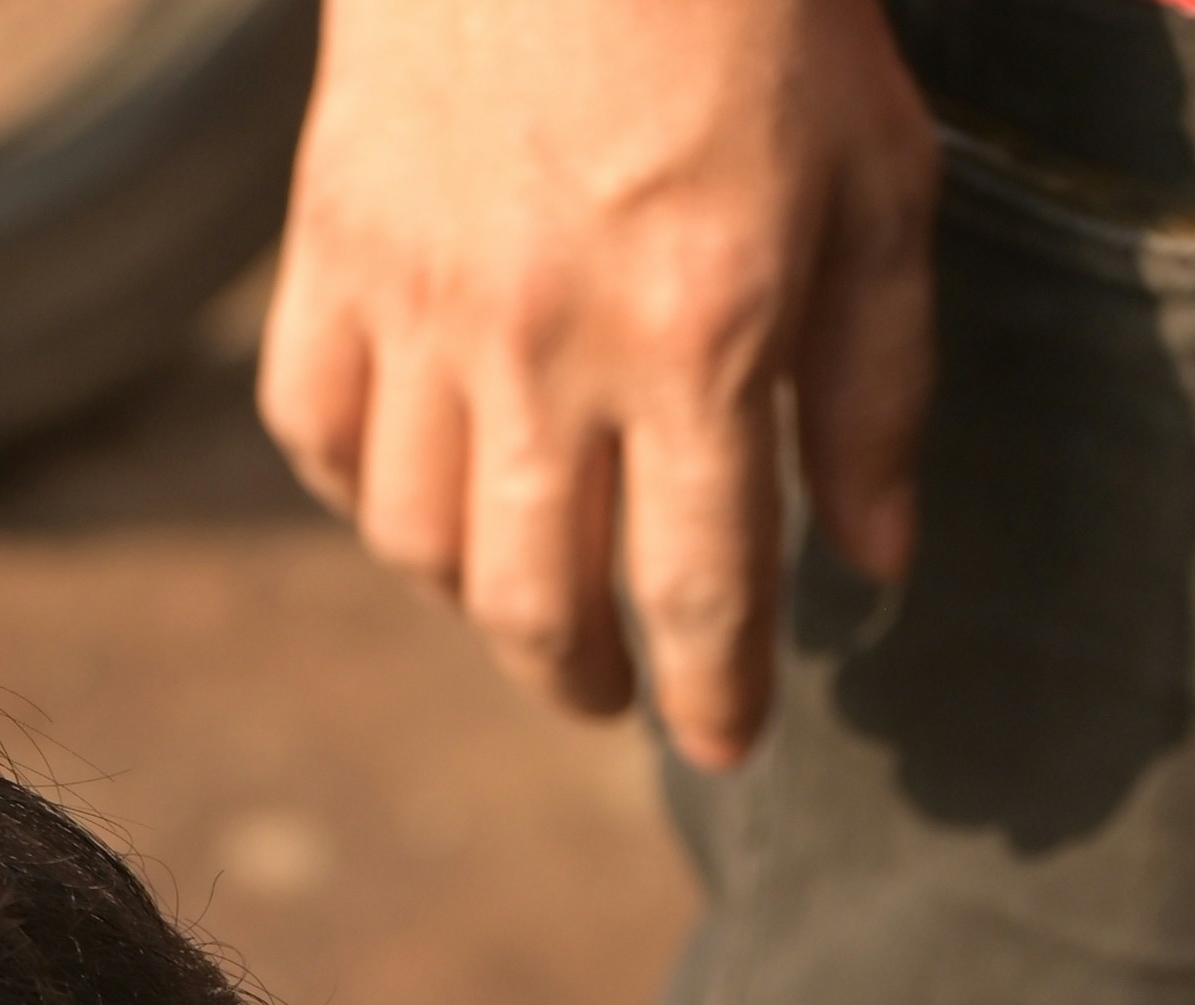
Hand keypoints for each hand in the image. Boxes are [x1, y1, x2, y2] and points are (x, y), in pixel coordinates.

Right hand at [256, 0, 936, 770]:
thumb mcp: (875, 173)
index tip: (727, 741)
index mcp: (698, 333)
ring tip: (525, 593)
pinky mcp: (333, 252)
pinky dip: (366, 489)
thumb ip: (876, 379)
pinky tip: (417, 488)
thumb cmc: (751, 5)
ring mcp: (420, 306)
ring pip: (416, 543)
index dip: (717, 691)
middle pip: (536, 603)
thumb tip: (875, 562)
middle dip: (587, 680)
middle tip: (619, 694)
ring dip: (476, 598)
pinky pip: (318, 435)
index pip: (702, 587)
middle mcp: (544, 348)